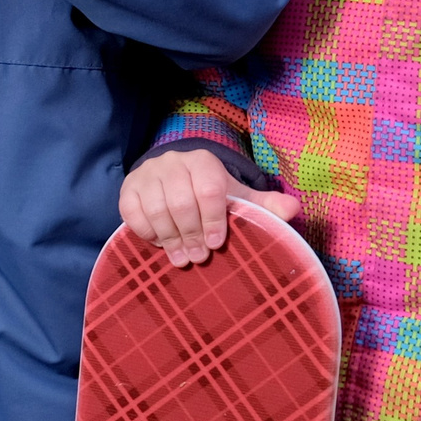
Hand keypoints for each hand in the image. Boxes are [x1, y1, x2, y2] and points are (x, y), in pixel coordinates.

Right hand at [117, 147, 299, 267]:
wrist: (170, 179)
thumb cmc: (208, 194)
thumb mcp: (235, 197)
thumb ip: (264, 205)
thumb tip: (294, 209)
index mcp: (203, 161)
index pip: (209, 189)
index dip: (214, 219)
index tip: (216, 244)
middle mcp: (173, 162)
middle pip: (181, 202)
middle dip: (191, 235)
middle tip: (198, 258)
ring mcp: (147, 174)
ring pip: (157, 210)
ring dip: (170, 239)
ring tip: (181, 259)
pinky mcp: (127, 189)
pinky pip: (133, 214)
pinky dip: (147, 233)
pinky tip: (160, 244)